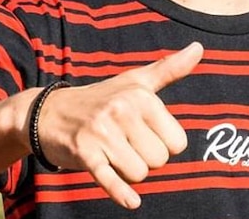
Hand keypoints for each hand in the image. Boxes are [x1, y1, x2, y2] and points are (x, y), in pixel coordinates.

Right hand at [37, 42, 203, 208]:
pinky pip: (112, 181)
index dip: (163, 144)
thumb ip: (169, 68)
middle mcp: (123, 110)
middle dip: (145, 159)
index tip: (145, 134)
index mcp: (141, 95)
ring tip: (113, 154)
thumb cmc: (102, 98)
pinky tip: (131, 201)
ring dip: (128, 172)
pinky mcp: (86, 154)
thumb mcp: (136, 81)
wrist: (49, 112)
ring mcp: (103, 133)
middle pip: (159, 160)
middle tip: (126, 144)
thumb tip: (199, 48)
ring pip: (139, 174)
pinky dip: (122, 194)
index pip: (177, 142)